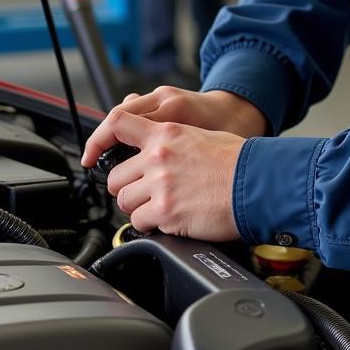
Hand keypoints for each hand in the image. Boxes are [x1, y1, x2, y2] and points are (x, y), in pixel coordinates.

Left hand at [96, 112, 244, 238]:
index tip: (93, 156)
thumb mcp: (200, 135)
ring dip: (139, 208)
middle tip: (146, 194)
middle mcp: (159, 156)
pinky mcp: (166, 212)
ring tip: (163, 207)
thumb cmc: (237, 162)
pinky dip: (151, 225)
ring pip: (125, 202)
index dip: (98, 141)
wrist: (257, 183)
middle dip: (128, 189)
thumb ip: (171, 140)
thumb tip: (154, 148)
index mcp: (166, 132)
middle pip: (116, 177)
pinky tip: (171, 219)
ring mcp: (161, 184)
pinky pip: (139, 222)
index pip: (118, 124)